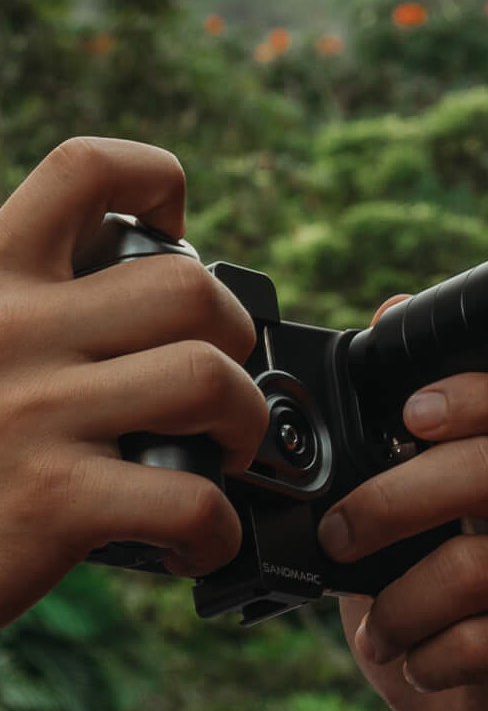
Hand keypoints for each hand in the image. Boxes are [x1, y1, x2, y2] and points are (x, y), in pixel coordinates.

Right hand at [0, 138, 264, 624]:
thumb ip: (37, 307)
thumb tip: (138, 270)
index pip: (82, 169)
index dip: (153, 178)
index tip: (175, 232)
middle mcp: (7, 328)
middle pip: (188, 288)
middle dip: (235, 337)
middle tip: (214, 385)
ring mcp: (30, 413)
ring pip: (207, 378)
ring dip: (241, 424)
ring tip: (216, 454)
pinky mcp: (52, 500)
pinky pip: (193, 500)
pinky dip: (218, 530)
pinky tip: (194, 541)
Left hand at [329, 296, 487, 710]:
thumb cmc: (440, 619)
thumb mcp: (398, 536)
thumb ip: (386, 452)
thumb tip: (378, 321)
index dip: (483, 391)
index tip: (411, 414)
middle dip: (390, 502)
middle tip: (340, 537)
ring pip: (475, 565)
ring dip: (399, 607)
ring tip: (380, 633)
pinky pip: (485, 640)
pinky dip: (428, 660)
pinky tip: (423, 666)